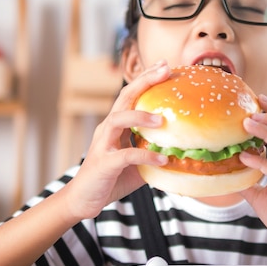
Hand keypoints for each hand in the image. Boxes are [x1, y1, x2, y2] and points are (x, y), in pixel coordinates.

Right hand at [61, 60, 169, 220]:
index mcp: (116, 125)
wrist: (83, 201)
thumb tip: (183, 151)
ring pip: (118, 119)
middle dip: (144, 81)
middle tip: (165, 69)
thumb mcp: (137, 162)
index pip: (131, 94)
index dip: (146, 78)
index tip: (165, 64)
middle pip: (124, 97)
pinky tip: (163, 159)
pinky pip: (126, 155)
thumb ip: (153, 152)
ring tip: (162, 120)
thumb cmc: (111, 179)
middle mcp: (107, 129)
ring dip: (140, 116)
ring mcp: (103, 144)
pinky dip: (145, 156)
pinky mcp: (104, 163)